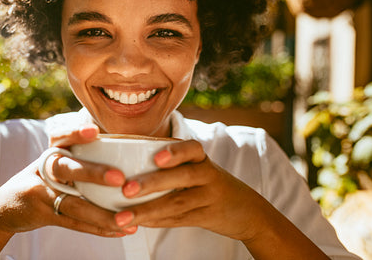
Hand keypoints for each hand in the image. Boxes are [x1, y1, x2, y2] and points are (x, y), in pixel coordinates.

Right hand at [0, 124, 127, 238]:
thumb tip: (121, 144)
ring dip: (102, 214)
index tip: (94, 131)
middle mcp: (46, 171)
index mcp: (51, 153)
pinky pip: (75, 224)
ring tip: (127, 218)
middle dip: (93, 173)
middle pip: (67, 169)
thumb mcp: (53, 161)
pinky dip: (99, 228)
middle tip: (119, 179)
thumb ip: (79, 151)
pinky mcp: (45, 216)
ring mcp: (43, 195)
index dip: (75, 133)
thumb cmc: (41, 178)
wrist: (5, 206)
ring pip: (74, 204)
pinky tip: (121, 230)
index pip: (59, 137)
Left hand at [113, 140, 269, 240]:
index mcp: (202, 159)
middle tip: (126, 189)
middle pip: (182, 176)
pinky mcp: (209, 217)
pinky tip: (139, 223)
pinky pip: (180, 220)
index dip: (176, 151)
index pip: (192, 148)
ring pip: (178, 203)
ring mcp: (211, 197)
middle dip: (152, 183)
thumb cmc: (208, 184)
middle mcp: (209, 175)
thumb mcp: (198, 169)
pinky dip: (157, 222)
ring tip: (123, 217)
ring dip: (148, 210)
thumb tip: (123, 172)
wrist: (248, 211)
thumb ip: (172, 166)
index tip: (157, 158)